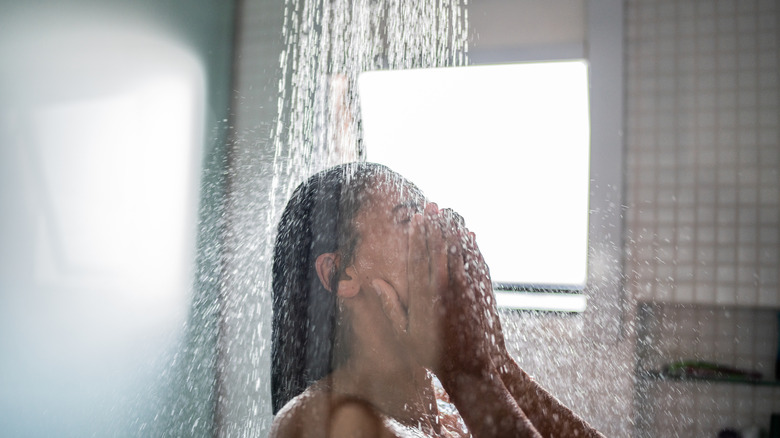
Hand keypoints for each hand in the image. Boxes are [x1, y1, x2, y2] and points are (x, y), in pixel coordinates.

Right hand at [372, 203, 507, 376]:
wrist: (470, 367)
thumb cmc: (433, 354)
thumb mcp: (403, 334)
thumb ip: (390, 306)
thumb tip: (374, 281)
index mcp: (422, 297)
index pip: (417, 258)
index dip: (416, 235)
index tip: (415, 218)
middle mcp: (443, 289)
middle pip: (438, 249)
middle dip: (434, 225)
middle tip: (431, 204)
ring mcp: (464, 290)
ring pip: (458, 252)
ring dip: (453, 230)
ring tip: (449, 211)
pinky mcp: (480, 294)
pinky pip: (475, 264)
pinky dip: (472, 247)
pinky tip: (470, 235)